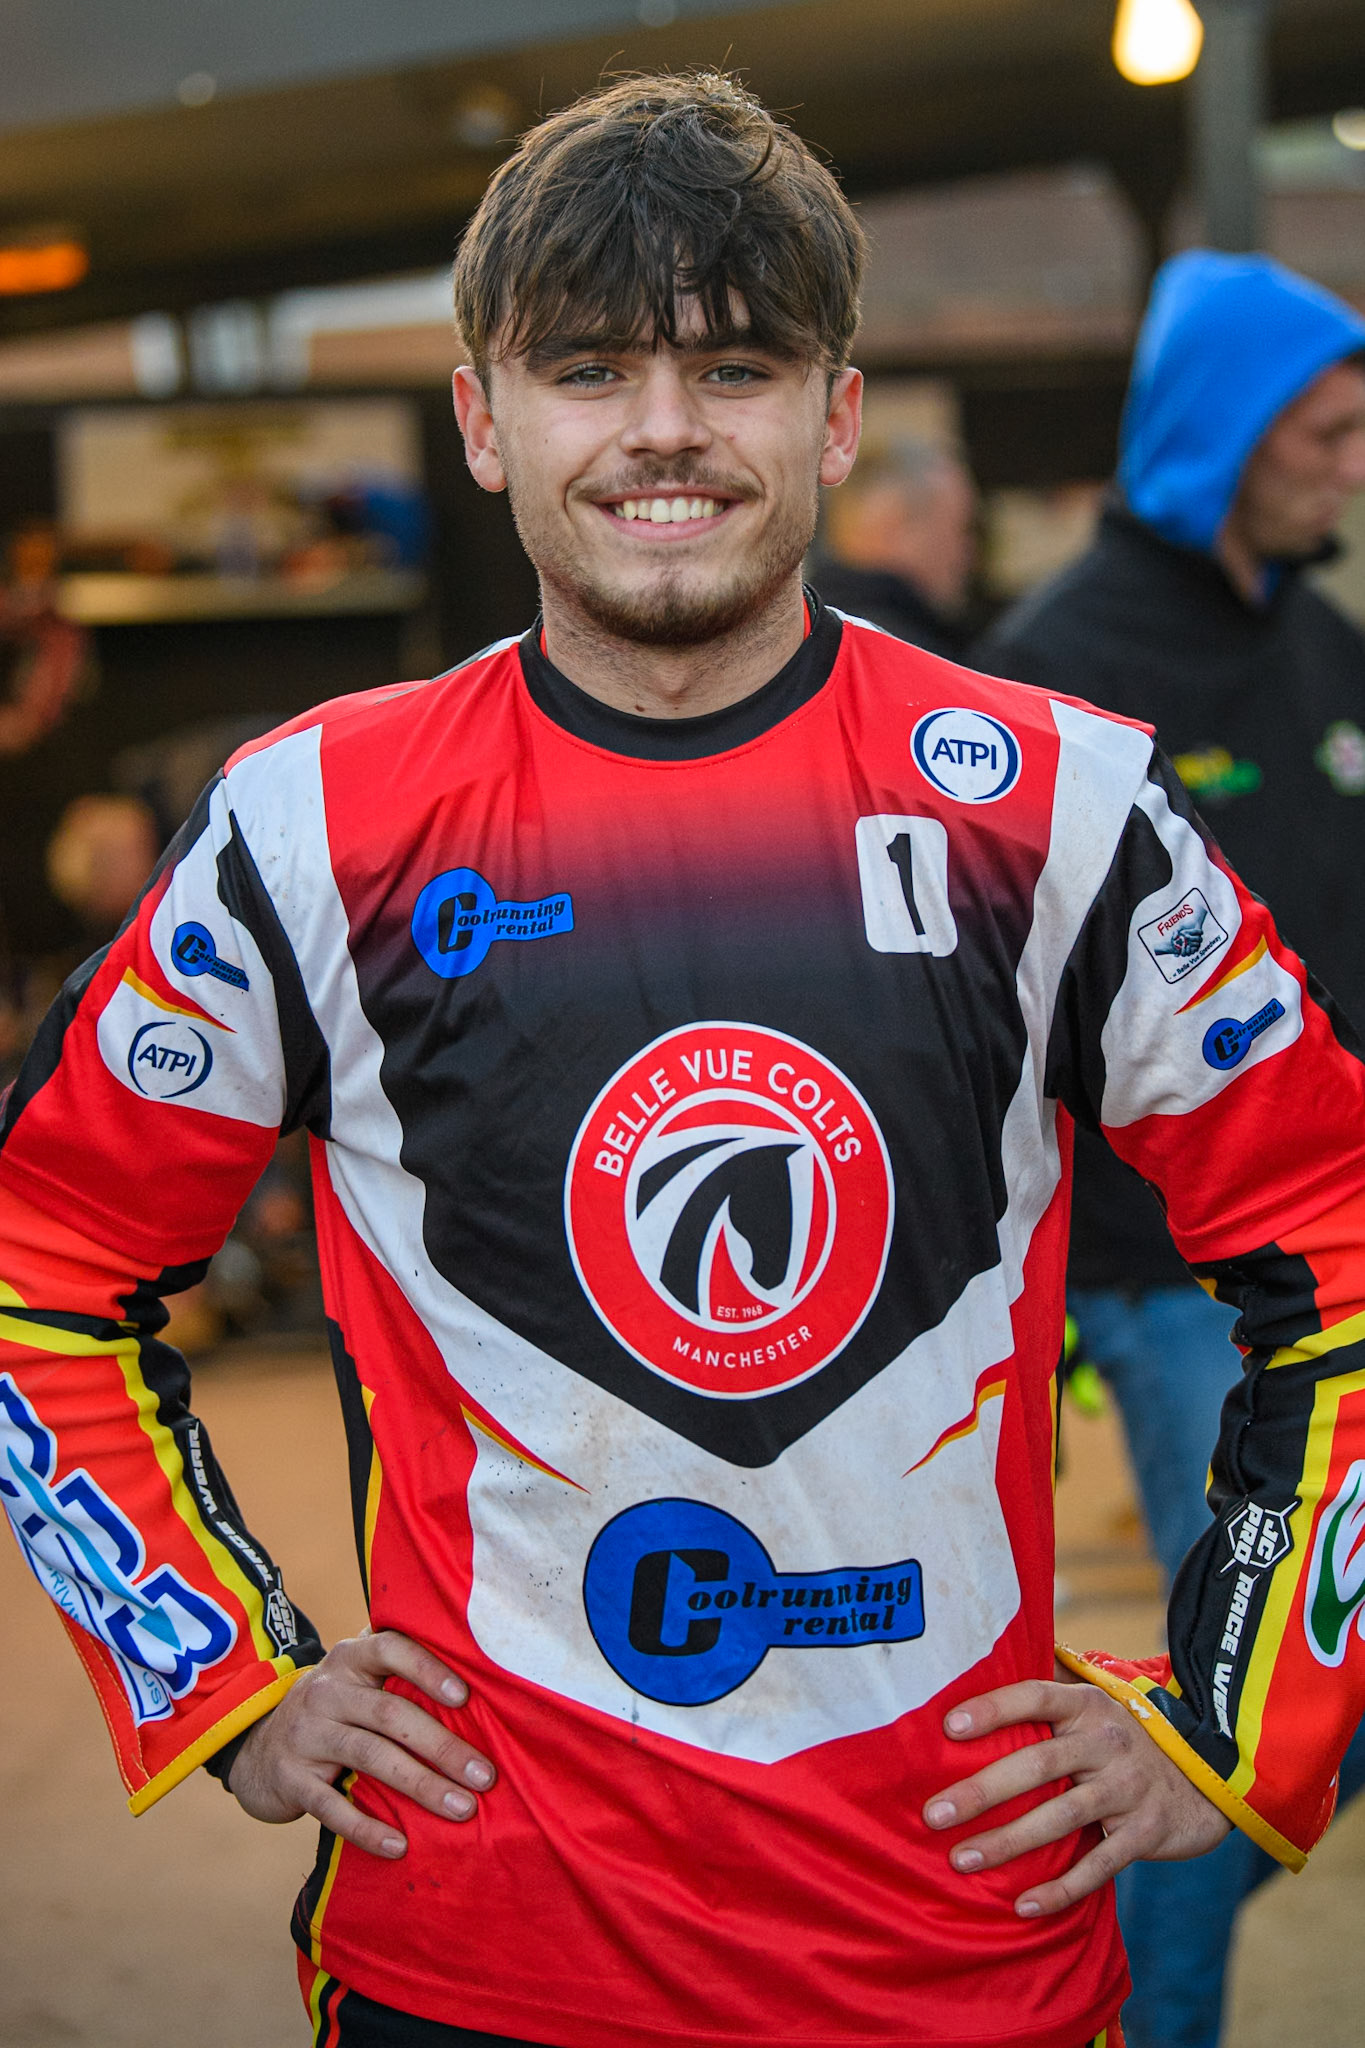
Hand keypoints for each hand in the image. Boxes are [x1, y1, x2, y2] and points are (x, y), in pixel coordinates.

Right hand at [227, 1629, 495, 1859]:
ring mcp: (305, 1734)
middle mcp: (326, 1691)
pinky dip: (367, 1828)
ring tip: (462, 1809)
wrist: (256, 1749)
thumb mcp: (355, 1682)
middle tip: (484, 1775)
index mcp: (350, 1660)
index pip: (389, 1648)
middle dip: (442, 1746)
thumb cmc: (334, 1713)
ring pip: (370, 1757)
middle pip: (390, 1714)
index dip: (427, 1668)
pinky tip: (399, 1847)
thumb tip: (481, 1691)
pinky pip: (332, 1807)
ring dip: (421, 1785)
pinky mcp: (291, 1779)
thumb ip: (398, 1678)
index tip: (465, 1696)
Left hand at [922, 1663, 1230, 1916]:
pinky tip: (1022, 1904)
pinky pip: (1099, 1865)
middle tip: (935, 1814)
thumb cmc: (1118, 1740)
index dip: (993, 1708)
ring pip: (1061, 1817)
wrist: (1202, 1777)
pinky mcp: (1145, 1833)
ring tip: (961, 1859)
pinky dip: (1061, 1889)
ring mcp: (1129, 1788)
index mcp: (1087, 1705)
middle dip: (983, 1790)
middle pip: (1038, 1764)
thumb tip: (980, 1662)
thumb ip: (1045, 1689)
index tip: (948, 1727)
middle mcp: (1107, 1741)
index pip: (1035, 1696)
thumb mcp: (1091, 1705)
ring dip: (1008, 1842)